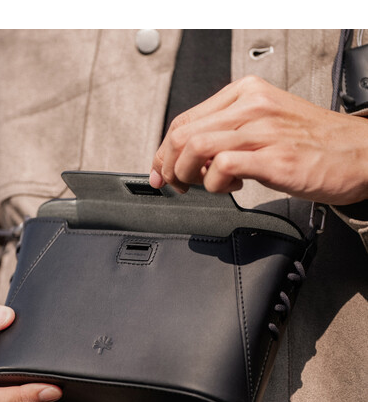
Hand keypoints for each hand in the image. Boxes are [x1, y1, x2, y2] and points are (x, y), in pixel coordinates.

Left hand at [150, 75, 367, 204]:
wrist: (360, 154)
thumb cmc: (313, 143)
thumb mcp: (265, 124)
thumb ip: (228, 133)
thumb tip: (191, 156)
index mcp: (246, 93)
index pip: (185, 118)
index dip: (164, 149)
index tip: (161, 169)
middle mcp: (251, 106)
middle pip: (182, 132)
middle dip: (168, 164)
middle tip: (174, 184)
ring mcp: (262, 130)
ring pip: (195, 146)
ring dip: (187, 174)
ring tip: (202, 185)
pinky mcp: (273, 157)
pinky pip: (221, 166)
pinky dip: (213, 184)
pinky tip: (229, 187)